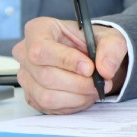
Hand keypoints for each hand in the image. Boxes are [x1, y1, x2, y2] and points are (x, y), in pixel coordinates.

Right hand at [12, 16, 127, 113]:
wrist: (89, 58)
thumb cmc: (91, 43)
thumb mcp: (109, 37)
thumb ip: (111, 48)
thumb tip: (105, 69)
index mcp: (38, 30)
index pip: (42, 48)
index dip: (66, 60)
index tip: (89, 68)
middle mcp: (25, 53)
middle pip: (46, 75)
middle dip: (78, 83)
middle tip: (100, 82)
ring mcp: (26, 77)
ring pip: (47, 95)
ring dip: (77, 96)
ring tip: (94, 89)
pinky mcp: (32, 96)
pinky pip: (50, 107)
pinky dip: (72, 104)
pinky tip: (83, 94)